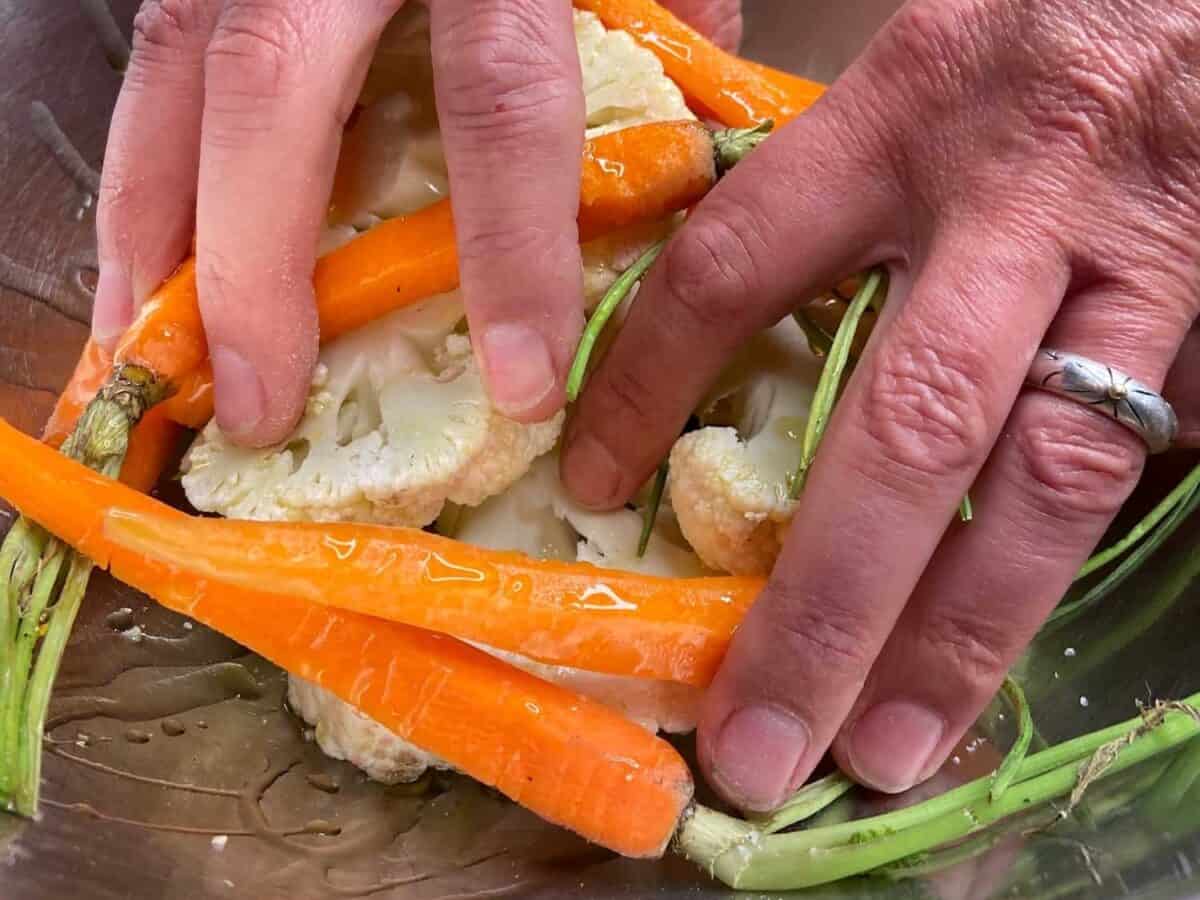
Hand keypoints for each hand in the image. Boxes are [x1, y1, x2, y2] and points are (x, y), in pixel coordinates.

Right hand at [92, 0, 739, 446]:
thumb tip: (667, 147)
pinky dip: (143, 165)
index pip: (501, 97)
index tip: (520, 387)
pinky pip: (157, 53)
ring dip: (151, 229)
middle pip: (272, 89)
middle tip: (261, 409)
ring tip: (152, 359)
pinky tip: (138, 253)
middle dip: (254, 267)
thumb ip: (663, 13)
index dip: (510, 250)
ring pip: (174, 69)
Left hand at [563, 0, 1199, 810]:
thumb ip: (833, 170)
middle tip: (753, 740)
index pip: (733, 267)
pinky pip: (1154, 448)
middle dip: (824, 605)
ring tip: (885, 749)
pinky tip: (1009, 636)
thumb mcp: (915, 47)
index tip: (588, 486)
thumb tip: (740, 315)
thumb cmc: (1039, 8)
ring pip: (1043, 479)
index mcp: (901, 115)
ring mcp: (1138, 266)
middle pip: (901, 430)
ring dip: (960, 633)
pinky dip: (1077, 550)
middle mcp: (1012, 201)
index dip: (647, 384)